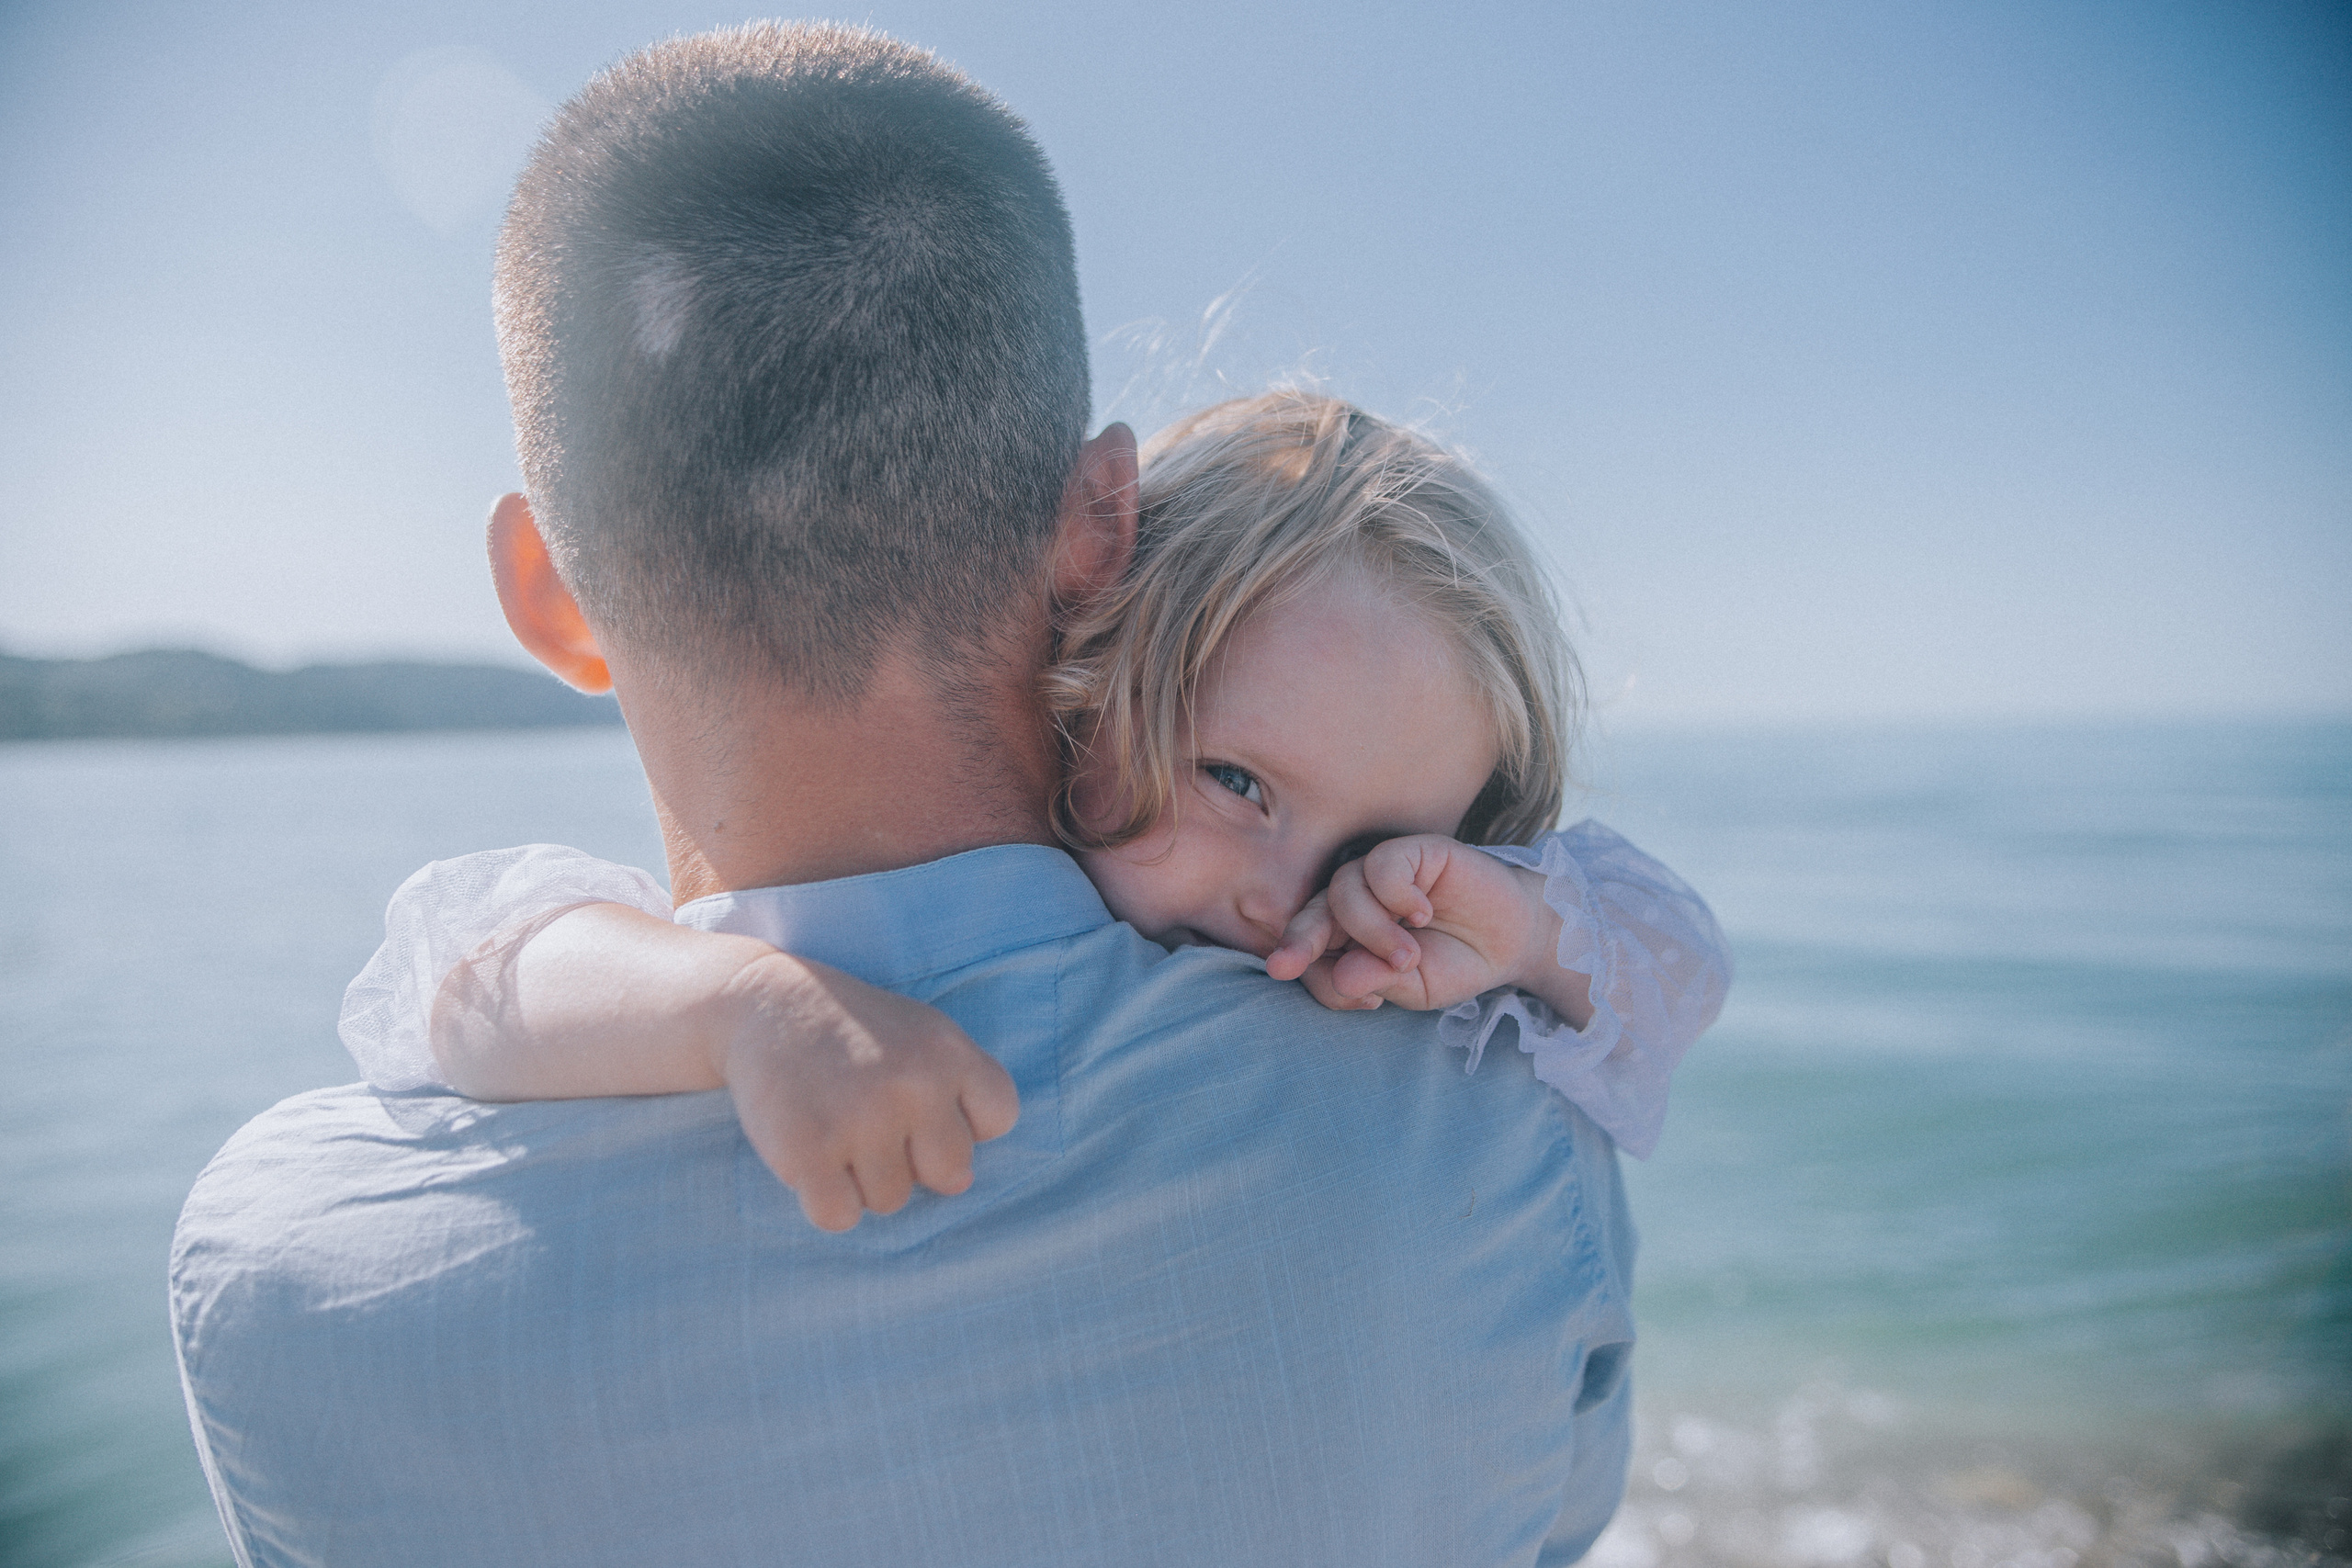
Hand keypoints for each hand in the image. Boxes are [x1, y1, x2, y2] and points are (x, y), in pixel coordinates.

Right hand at [713, 954, 1019, 1232]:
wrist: (764, 1002)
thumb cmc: (854, 1030)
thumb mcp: (923, 1033)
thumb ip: (960, 1095)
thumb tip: (961, 1182)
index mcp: (949, 1053)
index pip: (999, 1119)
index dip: (961, 1123)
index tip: (922, 1102)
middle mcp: (913, 1084)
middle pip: (951, 1174)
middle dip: (915, 1161)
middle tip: (874, 1123)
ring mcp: (861, 1118)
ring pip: (891, 1201)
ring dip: (863, 1179)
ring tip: (837, 1129)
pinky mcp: (809, 1150)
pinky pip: (840, 1217)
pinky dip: (824, 1201)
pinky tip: (812, 1158)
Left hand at [1265, 834, 1566, 1015]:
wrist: (1513, 940)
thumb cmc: (1456, 963)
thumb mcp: (1414, 988)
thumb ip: (1375, 982)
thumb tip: (1340, 979)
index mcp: (1344, 937)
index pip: (1305, 949)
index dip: (1311, 973)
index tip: (1357, 1003)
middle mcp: (1354, 901)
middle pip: (1309, 914)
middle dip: (1298, 942)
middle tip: (1285, 967)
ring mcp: (1381, 874)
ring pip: (1343, 891)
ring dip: (1371, 931)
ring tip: (1409, 956)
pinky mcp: (1412, 851)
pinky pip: (1382, 866)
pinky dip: (1397, 896)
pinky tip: (1423, 913)